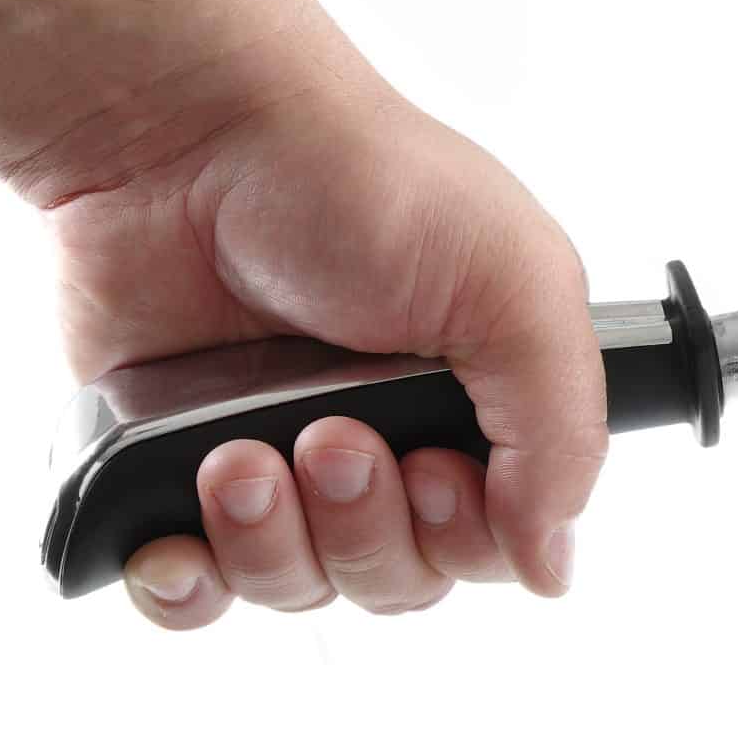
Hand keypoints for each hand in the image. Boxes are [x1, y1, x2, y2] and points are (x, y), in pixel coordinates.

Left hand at [48, 78, 606, 628]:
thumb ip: (563, 428)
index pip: (492, 543)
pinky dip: (183, 584)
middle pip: (396, 579)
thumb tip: (554, 563)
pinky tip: (177, 533)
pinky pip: (188, 595)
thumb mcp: (514, 283)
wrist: (185, 142)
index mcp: (477, 399)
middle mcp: (385, 438)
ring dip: (267, 540)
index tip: (430, 468)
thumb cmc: (359, 181)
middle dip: (360, 527)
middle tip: (328, 436)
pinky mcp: (174, 474)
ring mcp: (278, 461)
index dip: (462, 535)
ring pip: (297, 589)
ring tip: (236, 452)